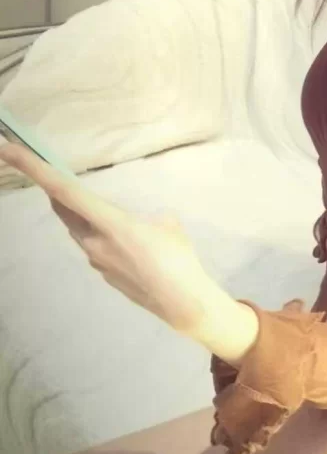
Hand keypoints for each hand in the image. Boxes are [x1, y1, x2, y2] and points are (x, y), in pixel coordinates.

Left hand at [0, 141, 221, 334]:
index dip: (34, 169)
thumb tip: (141, 223)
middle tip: (51, 173)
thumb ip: (145, 217)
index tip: (9, 150)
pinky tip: (131, 243)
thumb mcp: (167, 223)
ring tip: (109, 211)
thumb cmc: (179, 258)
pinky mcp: (104, 275)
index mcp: (110, 223)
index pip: (64, 190)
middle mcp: (94, 242)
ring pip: (80, 230)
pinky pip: (96, 247)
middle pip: (64, 210)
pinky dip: (103, 236)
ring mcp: (97, 261)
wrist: (182, 303)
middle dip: (55, 190)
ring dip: (84, 215)